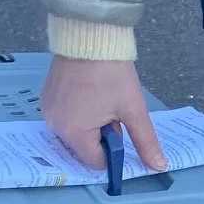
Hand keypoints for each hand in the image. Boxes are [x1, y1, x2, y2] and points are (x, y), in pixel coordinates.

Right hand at [41, 55, 166, 173]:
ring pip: (73, 132)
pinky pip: (63, 116)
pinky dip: (76, 111)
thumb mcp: (133, 108)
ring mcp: (47, 111)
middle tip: (111, 110)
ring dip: (88, 123)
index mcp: (75, 133)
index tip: (120, 128)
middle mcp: (55, 127)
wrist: (90, 37)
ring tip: (99, 99)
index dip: (112, 150)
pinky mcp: (45, 98)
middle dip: (100, 135)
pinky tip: (86, 92)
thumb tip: (159, 167)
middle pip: (82, 147)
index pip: (95, 162)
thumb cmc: (112, 73)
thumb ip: (145, 142)